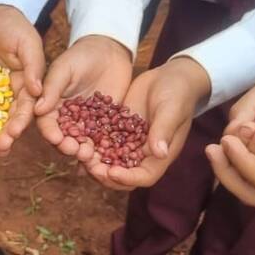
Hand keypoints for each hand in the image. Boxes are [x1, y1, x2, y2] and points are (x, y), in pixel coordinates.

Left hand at [0, 5, 44, 155]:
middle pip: (5, 120)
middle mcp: (8, 95)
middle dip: (1, 135)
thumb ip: (33, 66)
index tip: (13, 134)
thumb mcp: (28, 43)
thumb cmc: (14, 26)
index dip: (19, 122)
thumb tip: (36, 92)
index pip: (24, 109)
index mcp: (26, 87)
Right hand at [35, 36, 133, 160]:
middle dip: (67, 146)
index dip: (50, 132)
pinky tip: (107, 155)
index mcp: (51, 105)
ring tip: (90, 155)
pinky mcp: (103, 124)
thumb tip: (38, 109)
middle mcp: (66, 117)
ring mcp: (85, 122)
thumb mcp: (64, 68)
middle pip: (64, 137)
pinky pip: (102, 138)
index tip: (56, 138)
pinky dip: (103, 148)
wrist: (109, 50)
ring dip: (84, 150)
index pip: (47, 123)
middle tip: (74, 150)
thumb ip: (52, 88)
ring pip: (82, 141)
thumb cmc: (81, 55)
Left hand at [84, 57, 209, 189]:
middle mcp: (143, 154)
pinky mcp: (117, 131)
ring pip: (110, 162)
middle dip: (106, 175)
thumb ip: (164, 130)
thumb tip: (159, 152)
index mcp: (160, 154)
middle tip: (90, 167)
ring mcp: (129, 144)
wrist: (170, 77)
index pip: (145, 176)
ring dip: (95, 163)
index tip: (112, 172)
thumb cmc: (178, 93)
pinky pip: (102, 144)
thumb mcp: (171, 109)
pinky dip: (91, 146)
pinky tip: (76, 142)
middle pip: (124, 175)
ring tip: (80, 156)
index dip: (128, 178)